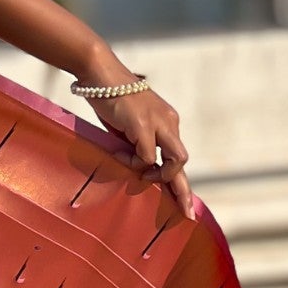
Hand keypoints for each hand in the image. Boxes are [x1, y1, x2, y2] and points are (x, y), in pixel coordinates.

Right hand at [85, 83, 194, 220]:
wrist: (101, 75)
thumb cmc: (110, 99)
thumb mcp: (127, 127)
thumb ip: (136, 145)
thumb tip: (136, 168)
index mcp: (167, 123)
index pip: (177, 156)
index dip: (180, 182)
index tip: (185, 204)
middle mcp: (169, 123)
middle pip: (183, 162)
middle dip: (183, 191)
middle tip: (186, 213)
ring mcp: (159, 123)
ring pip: (176, 160)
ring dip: (160, 175)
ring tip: (142, 175)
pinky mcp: (144, 125)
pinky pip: (148, 156)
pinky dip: (136, 162)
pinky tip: (121, 155)